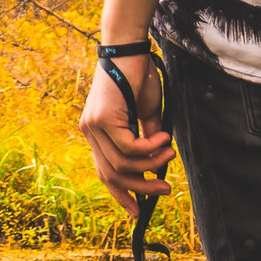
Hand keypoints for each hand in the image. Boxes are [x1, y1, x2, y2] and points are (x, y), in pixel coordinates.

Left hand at [79, 55, 171, 218]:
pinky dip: (150, 148)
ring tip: (170, 154)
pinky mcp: (102, 119)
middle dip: (141, 187)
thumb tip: (157, 161)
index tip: (138, 211)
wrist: (129, 49)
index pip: (105, 172)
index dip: (121, 194)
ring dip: (151, 165)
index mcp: (96, 133)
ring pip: (121, 164)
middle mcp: (90, 132)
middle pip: (112, 174)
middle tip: (165, 189)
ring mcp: (93, 126)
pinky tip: (165, 140)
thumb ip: (147, 137)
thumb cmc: (138, 76)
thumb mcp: (145, 113)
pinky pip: (129, 147)